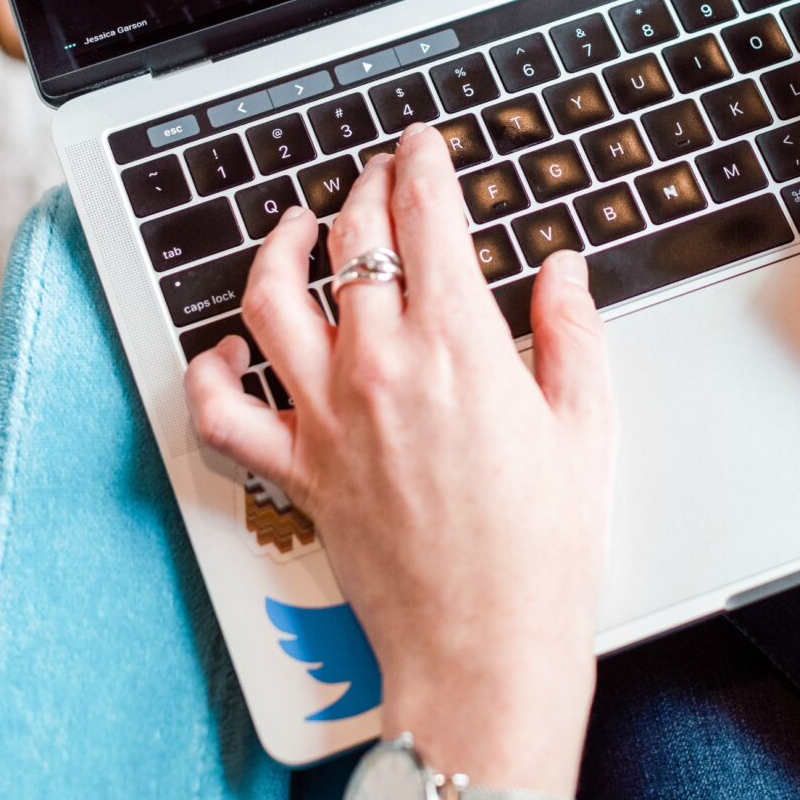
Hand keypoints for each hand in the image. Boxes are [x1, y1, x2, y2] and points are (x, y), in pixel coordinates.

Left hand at [184, 126, 615, 792]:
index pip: (426, 217)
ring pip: (272, 300)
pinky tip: (230, 349)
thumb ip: (571, 334)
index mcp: (460, 346)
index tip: (423, 146)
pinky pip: (224, 413)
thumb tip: (562, 272)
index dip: (422, 164)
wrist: (486, 652)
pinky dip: (212, 373)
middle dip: (366, 186)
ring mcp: (329, 418)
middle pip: (352, 241)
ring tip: (298, 227)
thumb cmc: (544, 552)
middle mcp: (381, 368)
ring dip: (280, 247)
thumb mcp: (587, 427)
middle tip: (381, 173)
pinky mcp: (299, 472)